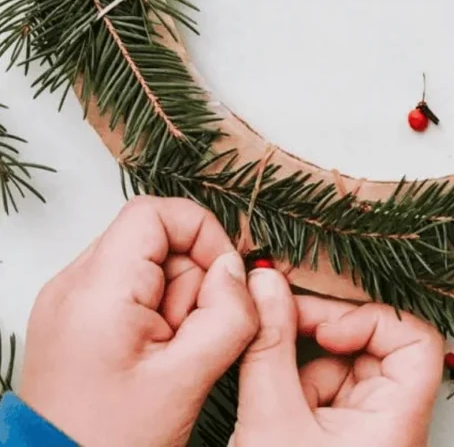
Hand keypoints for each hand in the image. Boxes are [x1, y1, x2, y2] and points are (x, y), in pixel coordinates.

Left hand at [20, 196, 258, 446]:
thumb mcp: (184, 382)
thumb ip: (225, 316)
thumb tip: (240, 271)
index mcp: (96, 290)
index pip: (155, 213)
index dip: (202, 233)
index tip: (226, 278)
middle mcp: (74, 284)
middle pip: (156, 241)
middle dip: (192, 283)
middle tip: (193, 338)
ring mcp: (72, 302)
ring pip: (149, 268)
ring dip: (177, 304)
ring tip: (171, 359)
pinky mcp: (77, 321)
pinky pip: (132, 293)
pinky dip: (157, 318)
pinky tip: (155, 360)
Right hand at [231, 268, 443, 446]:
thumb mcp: (270, 420)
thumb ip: (269, 343)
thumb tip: (265, 281)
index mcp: (396, 421)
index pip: (415, 340)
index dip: (371, 320)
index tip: (325, 330)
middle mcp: (391, 426)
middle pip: (373, 348)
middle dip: (321, 334)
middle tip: (276, 321)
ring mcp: (366, 437)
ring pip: (342, 370)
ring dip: (299, 366)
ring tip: (265, 393)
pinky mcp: (340, 445)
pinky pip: (325, 396)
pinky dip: (294, 391)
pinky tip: (269, 411)